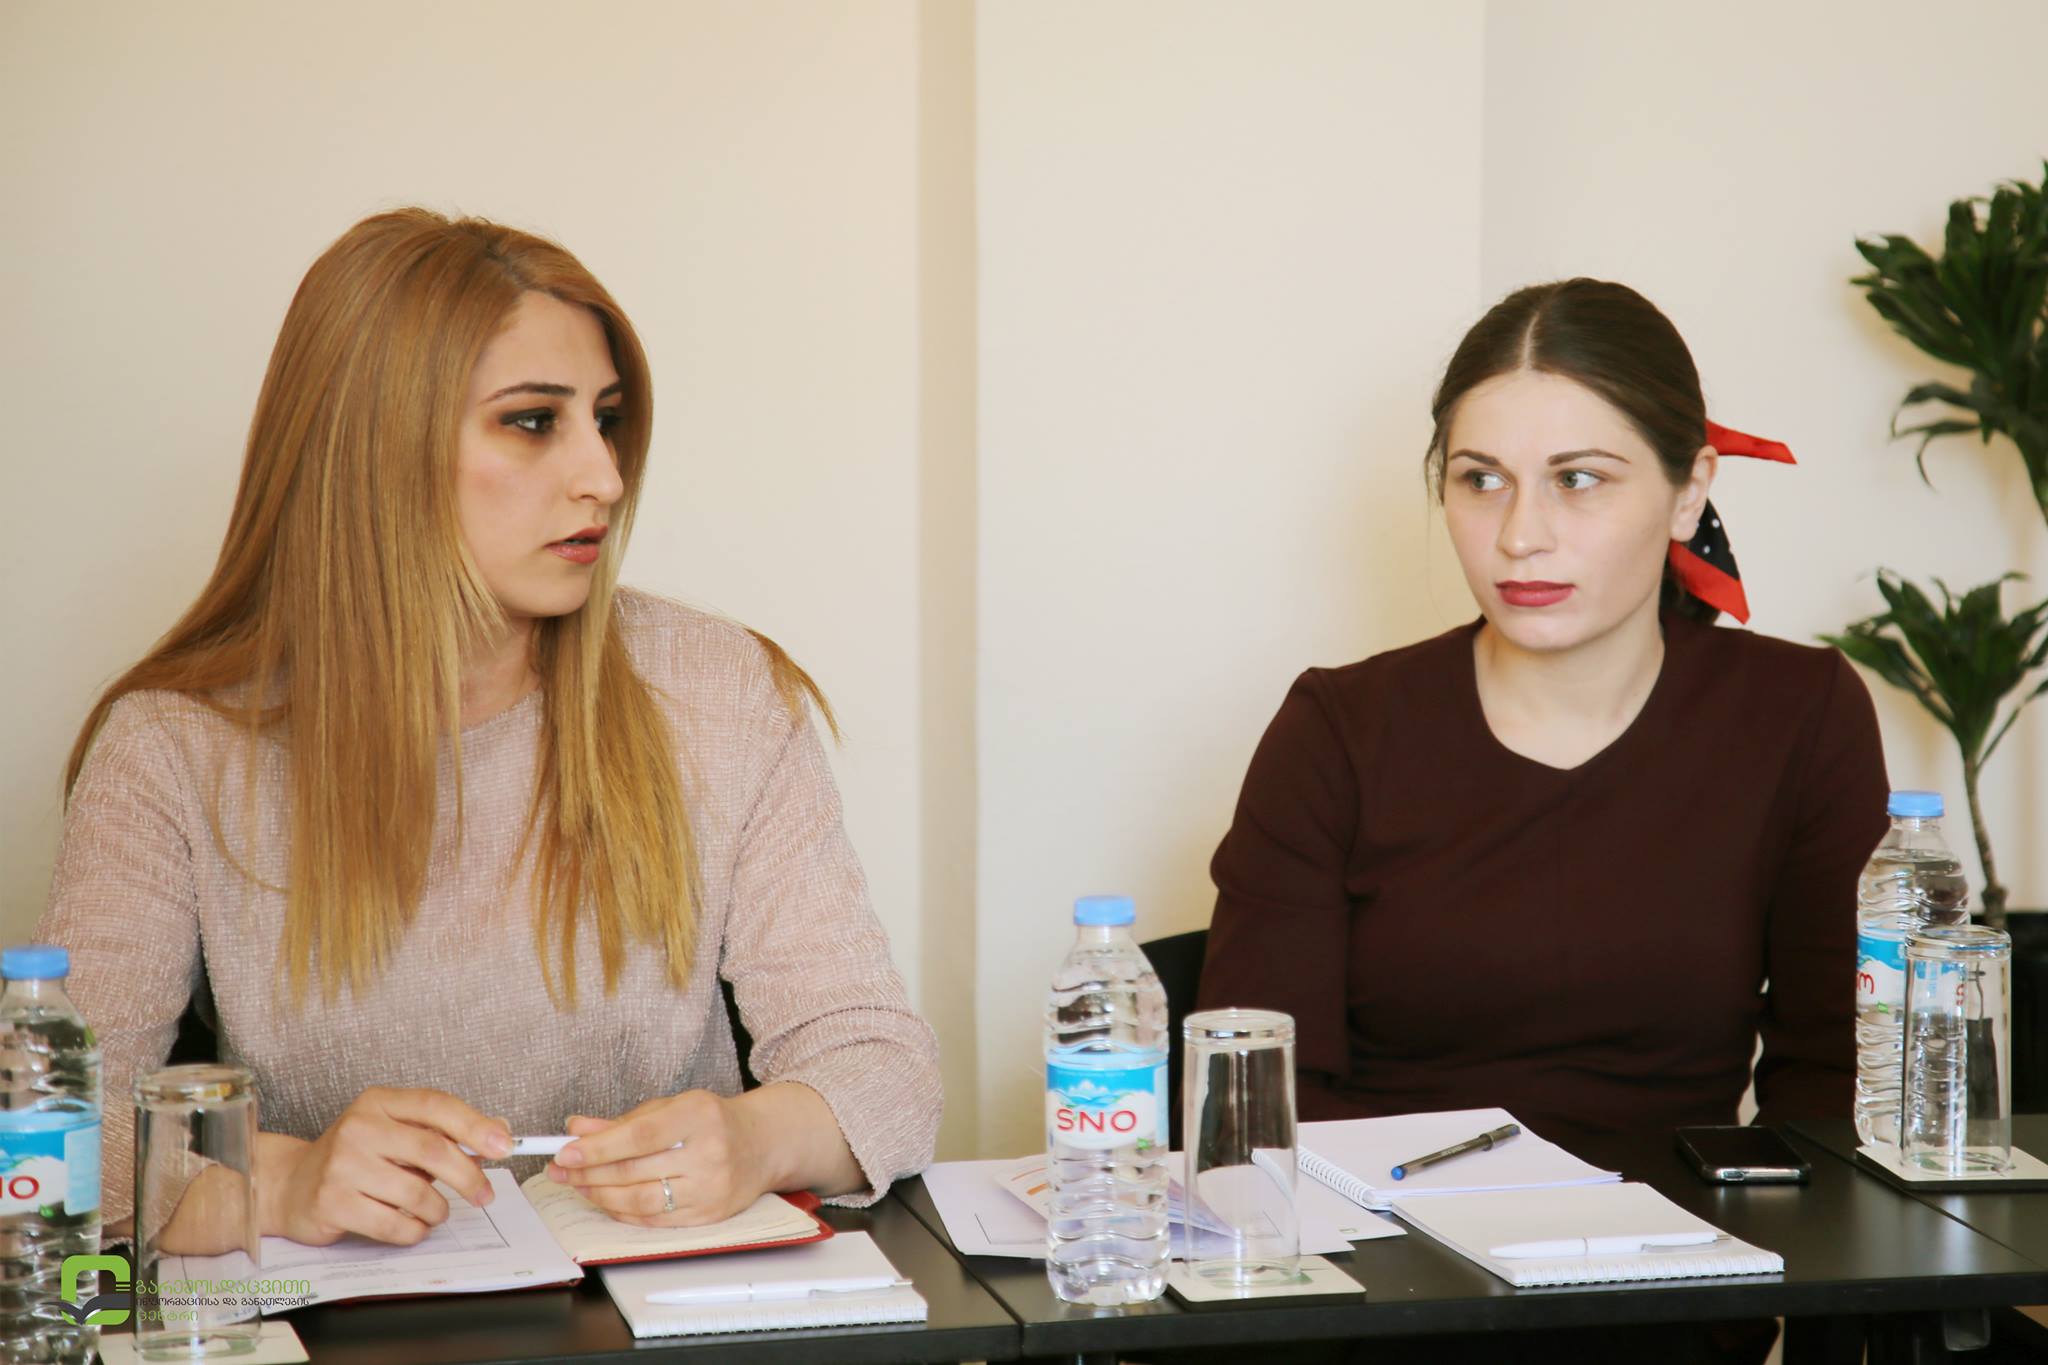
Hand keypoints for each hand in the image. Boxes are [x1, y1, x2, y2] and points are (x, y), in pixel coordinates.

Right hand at [269, 1086, 512, 1244]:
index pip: (436, 1105)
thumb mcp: (395, 1132)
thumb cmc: (354, 1158)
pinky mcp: (332, 1203)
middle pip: (432, 1150)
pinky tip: (413, 1226)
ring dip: (438, 1209)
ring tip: (436, 1210)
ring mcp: (342, 1166)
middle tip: (484, 1194)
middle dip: (468, 1176)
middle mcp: (359, 1128)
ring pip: (417, 1193)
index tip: (504, 1145)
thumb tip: (499, 1131)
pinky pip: (394, 1224)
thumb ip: (443, 1131)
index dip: (475, 1125)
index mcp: (380, 1102)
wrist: (290, 1184)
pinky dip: (415, 1230)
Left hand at [545, 1090, 765, 1226]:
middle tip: (559, 1169)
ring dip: (600, 1195)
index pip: (639, 1135)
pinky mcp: (710, 1216)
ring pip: (640, 1201)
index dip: (597, 1148)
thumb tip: (576, 1128)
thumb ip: (623, 1121)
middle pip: (635, 1171)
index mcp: (699, 1115)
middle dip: (588, 1173)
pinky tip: (605, 1200)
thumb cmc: (711, 1122)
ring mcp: (712, 1188)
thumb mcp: (671, 1108)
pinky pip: (654, 1220)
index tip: (565, 1152)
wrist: (762, 1144)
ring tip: (578, 1185)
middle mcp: (710, 1152)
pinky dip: (623, 1212)